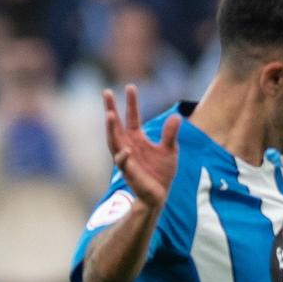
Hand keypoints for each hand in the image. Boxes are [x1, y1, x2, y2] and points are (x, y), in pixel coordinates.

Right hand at [102, 84, 179, 209]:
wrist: (159, 195)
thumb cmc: (161, 172)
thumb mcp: (170, 150)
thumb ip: (170, 134)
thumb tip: (176, 116)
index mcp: (136, 138)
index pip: (132, 116)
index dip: (131, 102)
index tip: (130, 86)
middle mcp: (127, 145)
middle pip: (115, 125)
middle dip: (110, 109)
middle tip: (106, 92)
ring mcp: (126, 159)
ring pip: (114, 141)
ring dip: (111, 129)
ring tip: (109, 114)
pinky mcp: (129, 173)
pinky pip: (123, 164)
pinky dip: (123, 157)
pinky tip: (125, 150)